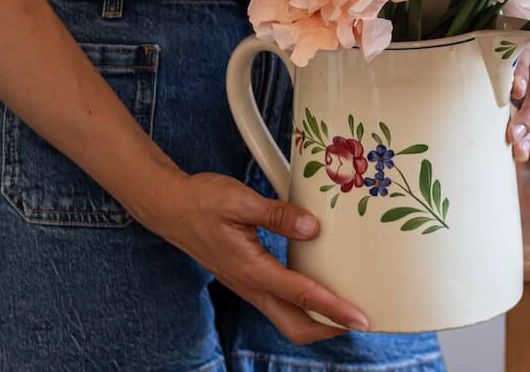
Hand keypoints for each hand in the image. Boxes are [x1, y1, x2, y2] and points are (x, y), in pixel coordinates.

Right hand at [141, 170, 368, 343]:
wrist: (170, 208)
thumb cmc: (202, 201)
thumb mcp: (240, 200)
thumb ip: (277, 215)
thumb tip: (312, 228)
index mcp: (251, 269)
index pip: (301, 295)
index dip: (333, 309)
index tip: (359, 318)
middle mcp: (250, 285)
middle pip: (295, 325)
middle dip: (329, 329)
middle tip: (359, 321)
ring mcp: (247, 284)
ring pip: (286, 317)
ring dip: (316, 319)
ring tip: (345, 308)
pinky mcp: (247, 278)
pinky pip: (278, 302)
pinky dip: (302, 303)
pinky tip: (316, 286)